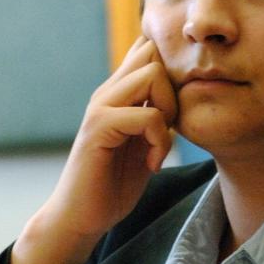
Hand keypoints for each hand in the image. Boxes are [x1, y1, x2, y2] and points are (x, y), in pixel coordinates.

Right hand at [8, 36, 175, 263]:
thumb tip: (182, 95)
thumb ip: (156, 115)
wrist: (81, 215)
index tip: (174, 111)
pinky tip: (152, 163)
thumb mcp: (143, 142)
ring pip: (152, 74)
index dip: (170, 68)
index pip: (145, 48)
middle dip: (175, 87)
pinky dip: (160, 141)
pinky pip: (147, 115)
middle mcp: (107, 92)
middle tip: (171, 126)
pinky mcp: (98, 128)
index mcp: (117, 92)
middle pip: (153, 53)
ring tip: (160, 144)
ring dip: (169, 110)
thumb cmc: (113, 182)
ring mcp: (100, 107)